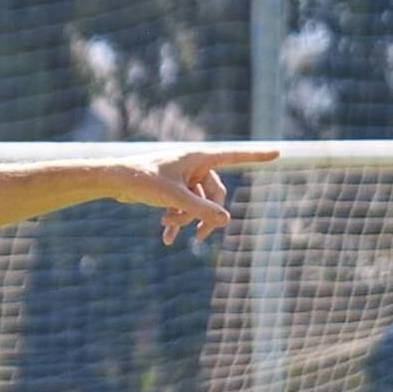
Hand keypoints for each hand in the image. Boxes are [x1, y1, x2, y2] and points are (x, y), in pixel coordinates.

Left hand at [114, 149, 279, 244]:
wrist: (113, 180)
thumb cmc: (142, 180)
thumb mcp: (173, 198)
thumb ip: (200, 209)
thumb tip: (226, 221)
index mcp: (199, 157)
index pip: (235, 156)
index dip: (256, 156)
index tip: (279, 152)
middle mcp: (194, 165)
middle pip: (215, 194)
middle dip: (205, 215)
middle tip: (200, 237)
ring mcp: (184, 178)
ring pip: (198, 204)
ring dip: (185, 218)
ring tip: (167, 227)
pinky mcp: (172, 189)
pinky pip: (184, 207)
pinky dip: (176, 221)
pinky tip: (166, 238)